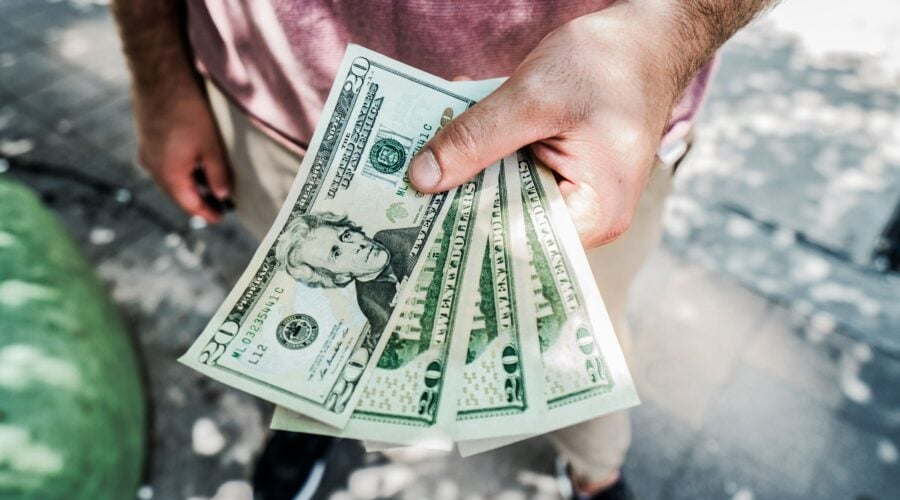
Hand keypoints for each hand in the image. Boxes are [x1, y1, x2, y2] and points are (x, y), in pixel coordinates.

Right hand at [132, 81, 230, 222]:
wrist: (159, 76)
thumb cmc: (188, 110)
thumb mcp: (211, 145)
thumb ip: (218, 174)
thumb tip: (223, 196)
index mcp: (169, 175)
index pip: (189, 205)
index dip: (206, 214)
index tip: (220, 219)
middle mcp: (152, 168)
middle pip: (177, 193)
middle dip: (198, 201)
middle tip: (217, 206)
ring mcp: (145, 153)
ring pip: (169, 178)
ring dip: (188, 185)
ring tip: (209, 186)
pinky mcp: (145, 139)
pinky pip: (163, 164)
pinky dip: (179, 170)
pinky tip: (193, 163)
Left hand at [408, 3, 687, 247]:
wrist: (646, 38)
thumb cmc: (608, 64)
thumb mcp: (534, 97)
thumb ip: (476, 138)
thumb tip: (422, 179)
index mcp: (594, 217)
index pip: (516, 244)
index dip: (465, 233)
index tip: (414, 224)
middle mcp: (587, 221)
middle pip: (508, 227)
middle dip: (460, 205)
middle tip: (402, 197)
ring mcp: (576, 201)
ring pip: (506, 202)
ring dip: (469, 181)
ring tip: (419, 172)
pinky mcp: (562, 178)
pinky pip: (514, 180)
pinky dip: (486, 162)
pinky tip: (451, 148)